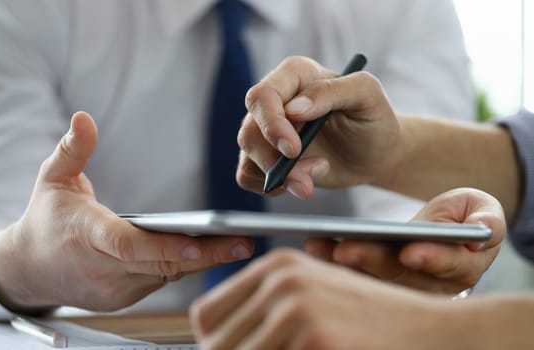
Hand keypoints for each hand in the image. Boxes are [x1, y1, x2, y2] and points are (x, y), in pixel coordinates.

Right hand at [0, 111, 253, 313]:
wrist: (28, 268)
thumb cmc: (46, 219)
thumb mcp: (52, 178)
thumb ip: (72, 150)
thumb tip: (83, 118)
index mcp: (83, 234)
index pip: (125, 245)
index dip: (162, 248)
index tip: (196, 244)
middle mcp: (99, 267)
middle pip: (158, 265)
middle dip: (204, 256)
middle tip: (244, 243)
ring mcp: (112, 289)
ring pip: (164, 276)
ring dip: (200, 262)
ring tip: (238, 245)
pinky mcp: (122, 299)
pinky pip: (158, 282)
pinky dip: (182, 267)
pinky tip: (209, 252)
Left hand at [190, 249, 456, 349]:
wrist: (431, 332)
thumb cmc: (367, 319)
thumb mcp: (312, 297)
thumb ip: (263, 309)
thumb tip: (210, 339)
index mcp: (276, 267)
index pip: (206, 315)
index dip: (215, 344)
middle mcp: (282, 283)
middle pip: (216, 345)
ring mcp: (299, 312)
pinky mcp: (318, 342)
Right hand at [237, 56, 399, 198]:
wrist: (374, 154)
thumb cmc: (373, 120)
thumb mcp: (368, 97)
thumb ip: (333, 91)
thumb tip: (294, 108)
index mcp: (295, 75)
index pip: (263, 96)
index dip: (272, 124)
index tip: (293, 150)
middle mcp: (276, 100)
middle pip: (250, 130)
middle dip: (272, 160)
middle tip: (305, 181)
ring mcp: (267, 129)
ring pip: (249, 154)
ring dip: (278, 177)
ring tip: (311, 183)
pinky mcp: (265, 156)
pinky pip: (247, 174)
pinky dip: (270, 186)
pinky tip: (298, 184)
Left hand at [305, 188, 505, 293]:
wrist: (449, 228)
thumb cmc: (466, 218)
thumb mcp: (482, 210)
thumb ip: (486, 219)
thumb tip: (482, 232)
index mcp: (460, 267)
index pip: (446, 266)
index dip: (430, 259)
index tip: (411, 251)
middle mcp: (429, 284)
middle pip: (398, 275)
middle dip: (371, 261)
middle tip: (346, 249)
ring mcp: (400, 285)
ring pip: (370, 278)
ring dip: (341, 262)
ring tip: (318, 244)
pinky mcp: (376, 280)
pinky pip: (352, 273)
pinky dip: (331, 259)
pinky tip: (315, 245)